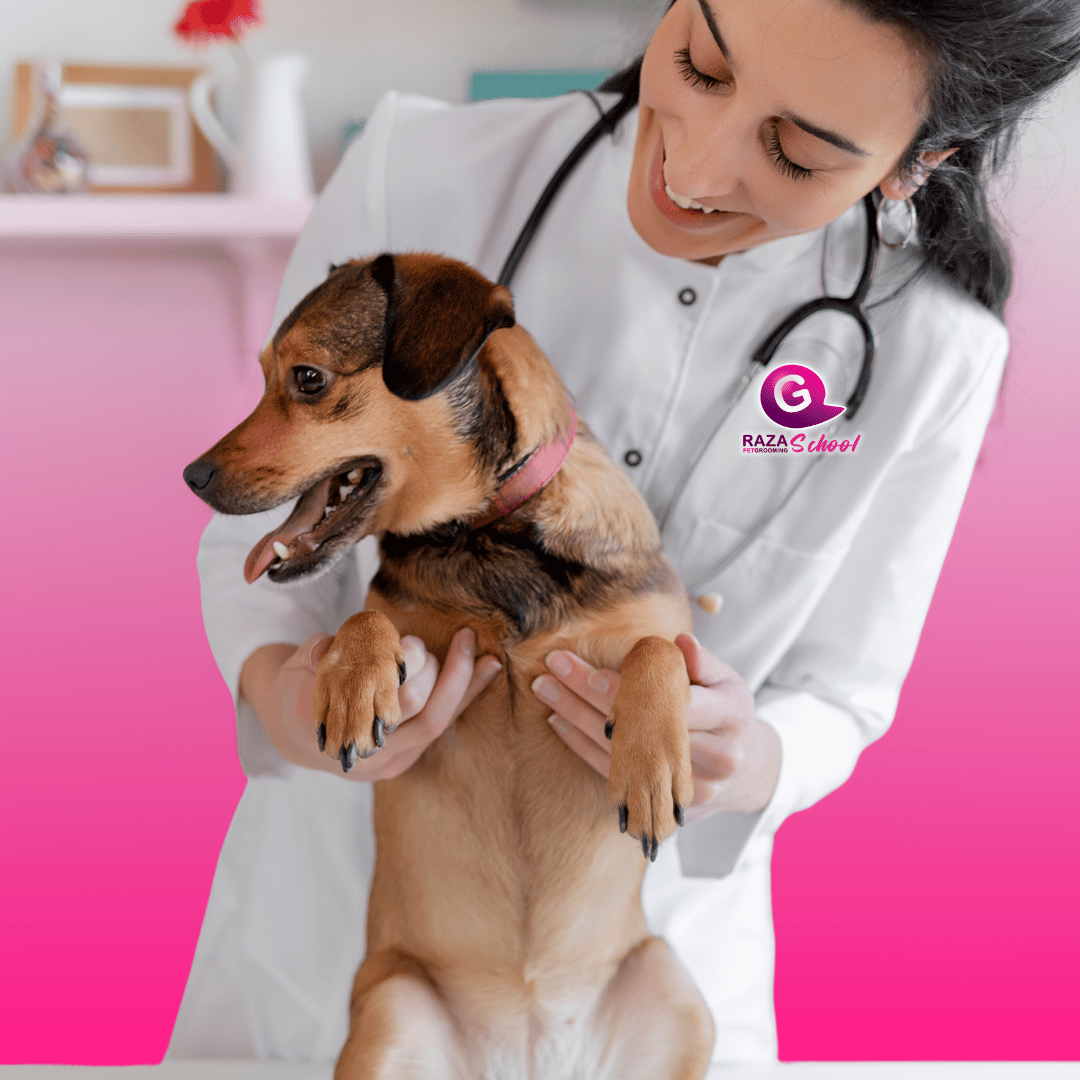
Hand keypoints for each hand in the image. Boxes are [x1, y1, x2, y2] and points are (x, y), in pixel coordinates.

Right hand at [242, 628, 501, 779]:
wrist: (299, 735)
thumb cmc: (301, 690)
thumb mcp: (295, 668)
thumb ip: (313, 654)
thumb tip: (328, 645)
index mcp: (336, 726)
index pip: (378, 701)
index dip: (399, 670)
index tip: (406, 643)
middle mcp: (368, 751)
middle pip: (416, 709)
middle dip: (432, 669)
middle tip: (435, 641)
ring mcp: (391, 760)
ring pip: (438, 722)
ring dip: (465, 685)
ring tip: (486, 654)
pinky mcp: (409, 756)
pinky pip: (443, 724)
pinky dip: (466, 697)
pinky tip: (487, 669)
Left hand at [532, 634, 780, 817]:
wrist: (749, 772)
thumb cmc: (730, 714)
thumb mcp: (728, 681)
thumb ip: (704, 662)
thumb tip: (680, 642)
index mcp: (730, 718)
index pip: (670, 702)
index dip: (625, 689)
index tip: (585, 671)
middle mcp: (714, 758)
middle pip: (638, 728)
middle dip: (588, 698)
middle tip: (552, 669)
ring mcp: (692, 790)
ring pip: (621, 755)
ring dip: (576, 721)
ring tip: (546, 691)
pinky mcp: (670, 809)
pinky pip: (618, 778)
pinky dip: (584, 749)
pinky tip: (559, 723)